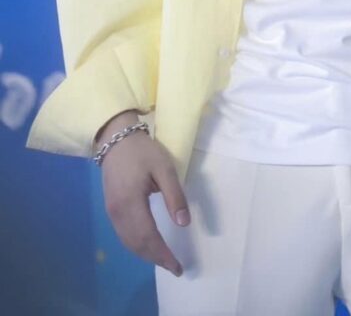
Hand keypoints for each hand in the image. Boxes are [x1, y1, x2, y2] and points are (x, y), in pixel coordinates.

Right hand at [99, 117, 190, 275]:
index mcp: (131, 204)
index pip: (148, 237)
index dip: (163, 254)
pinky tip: (148, 246)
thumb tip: (183, 224)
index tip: (177, 266)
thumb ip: (174, 196)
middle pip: (137, 244)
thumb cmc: (142, 152)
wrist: (115, 139)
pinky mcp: (111, 209)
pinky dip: (137, 246)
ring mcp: (112, 213)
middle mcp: (118, 213)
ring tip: (164, 260)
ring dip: (146, 254)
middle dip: (156, 258)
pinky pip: (124, 235)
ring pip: (129, 242)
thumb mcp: (164, 168)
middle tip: (174, 267)